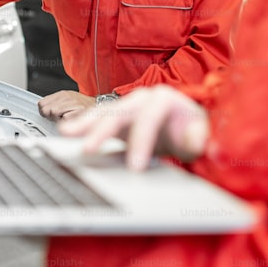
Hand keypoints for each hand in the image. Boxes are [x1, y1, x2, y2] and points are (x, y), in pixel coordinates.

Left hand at [37, 90, 95, 121]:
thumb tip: (42, 110)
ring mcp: (73, 103)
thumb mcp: (67, 101)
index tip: (49, 114)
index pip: (41, 103)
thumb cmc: (83, 106)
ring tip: (66, 118)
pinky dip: (67, 122)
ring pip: (54, 113)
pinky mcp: (79, 112)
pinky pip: (64, 119)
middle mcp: (67, 97)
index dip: (44, 111)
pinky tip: (72, 120)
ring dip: (58, 119)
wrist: (99, 107)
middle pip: (46, 109)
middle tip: (58, 117)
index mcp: (62, 94)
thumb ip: (54, 104)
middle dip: (50, 116)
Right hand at [58, 85, 208, 170]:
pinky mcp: (116, 119)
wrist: (185, 129)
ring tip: (66, 133)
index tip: (135, 167)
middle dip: (103, 130)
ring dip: (85, 123)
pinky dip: (82, 127)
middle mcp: (143, 99)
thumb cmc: (192, 132)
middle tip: (89, 150)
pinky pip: (97, 121)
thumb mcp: (201, 137)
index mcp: (164, 99)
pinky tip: (67, 133)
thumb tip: (196, 140)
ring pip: (104, 112)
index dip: (141, 141)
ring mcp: (127, 107)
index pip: (150, 118)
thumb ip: (200, 138)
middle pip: (120, 111)